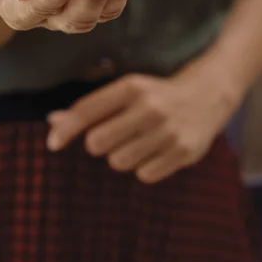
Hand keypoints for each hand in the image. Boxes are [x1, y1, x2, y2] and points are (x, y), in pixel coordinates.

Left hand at [45, 58, 237, 183]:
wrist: (209, 93)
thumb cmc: (156, 94)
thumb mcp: (126, 91)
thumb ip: (91, 108)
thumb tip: (52, 122)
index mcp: (132, 86)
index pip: (87, 110)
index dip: (65, 129)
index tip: (52, 143)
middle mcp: (150, 107)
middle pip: (98, 143)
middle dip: (99, 144)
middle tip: (113, 136)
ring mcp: (168, 131)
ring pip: (119, 162)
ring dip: (122, 156)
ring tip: (139, 142)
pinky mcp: (184, 151)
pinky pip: (144, 174)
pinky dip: (144, 167)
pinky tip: (157, 150)